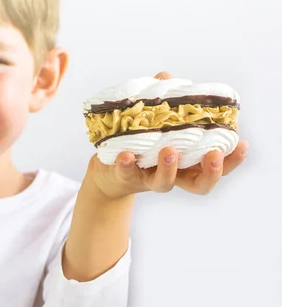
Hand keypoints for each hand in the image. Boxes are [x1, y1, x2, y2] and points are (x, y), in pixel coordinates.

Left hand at [90, 71, 248, 198]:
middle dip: (210, 172)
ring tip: (169, 151)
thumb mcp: (154, 120)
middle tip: (213, 155)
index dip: (232, 159)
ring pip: (165, 183)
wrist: (108, 168)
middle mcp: (173, 174)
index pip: (217, 165)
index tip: (242, 144)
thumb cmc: (139, 142)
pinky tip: (126, 155)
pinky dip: (126, 164)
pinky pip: (126, 172)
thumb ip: (163, 100)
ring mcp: (149, 178)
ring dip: (169, 167)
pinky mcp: (125, 176)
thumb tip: (166, 77)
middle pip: (200, 184)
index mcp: (188, 161)